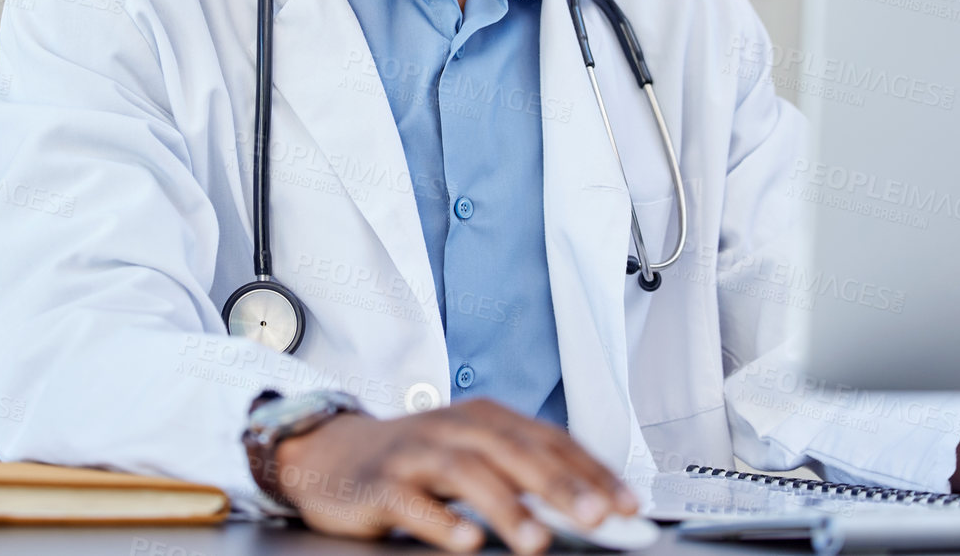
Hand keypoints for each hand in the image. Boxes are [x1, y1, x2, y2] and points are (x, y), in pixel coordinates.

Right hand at [265, 397, 638, 552]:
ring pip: (467, 474)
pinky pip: (412, 502)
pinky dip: (442, 522)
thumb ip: (522, 476)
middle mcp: (453, 428)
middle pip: (514, 451)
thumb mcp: (472, 457)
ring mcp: (415, 452)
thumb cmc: (415, 459)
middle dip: (560, 486)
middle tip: (596, 518)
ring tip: (537, 540)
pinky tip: (467, 541)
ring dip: (506, 507)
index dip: (591, 470)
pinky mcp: (380, 483)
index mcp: (484, 418)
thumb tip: (590, 507)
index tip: (627, 504)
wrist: (332, 454)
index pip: (549, 439)